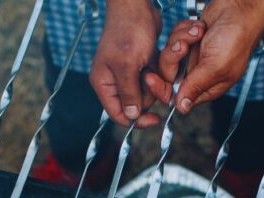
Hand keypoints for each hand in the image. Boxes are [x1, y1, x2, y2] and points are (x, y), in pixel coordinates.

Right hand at [89, 0, 167, 126]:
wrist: (136, 5)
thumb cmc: (127, 30)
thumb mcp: (127, 65)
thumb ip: (129, 92)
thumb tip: (131, 116)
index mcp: (104, 83)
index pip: (118, 114)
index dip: (136, 120)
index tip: (155, 119)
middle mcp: (114, 81)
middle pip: (136, 104)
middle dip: (149, 94)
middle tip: (152, 76)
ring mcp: (128, 73)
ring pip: (147, 92)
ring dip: (156, 82)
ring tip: (154, 63)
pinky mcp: (140, 65)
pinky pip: (153, 79)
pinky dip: (158, 73)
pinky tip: (157, 59)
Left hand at [145, 0, 263, 112]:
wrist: (241, 8)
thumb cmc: (237, 37)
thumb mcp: (216, 66)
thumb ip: (196, 86)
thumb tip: (182, 108)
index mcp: (206, 87)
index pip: (176, 97)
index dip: (162, 90)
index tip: (151, 79)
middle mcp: (198, 74)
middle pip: (168, 75)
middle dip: (173, 57)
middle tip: (184, 45)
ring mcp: (193, 56)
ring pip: (169, 53)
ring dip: (181, 38)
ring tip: (199, 31)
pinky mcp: (189, 40)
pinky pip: (174, 37)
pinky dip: (184, 29)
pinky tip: (199, 26)